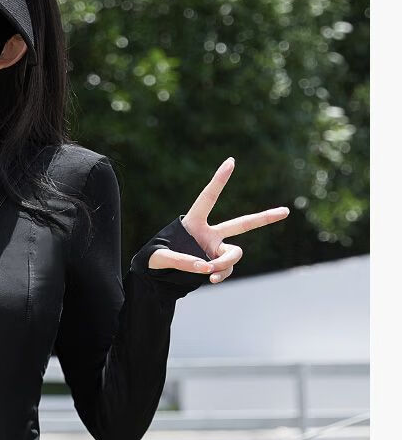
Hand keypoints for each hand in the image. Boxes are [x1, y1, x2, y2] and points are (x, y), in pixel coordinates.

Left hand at [148, 158, 290, 282]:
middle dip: (264, 218)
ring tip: (209, 271)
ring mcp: (215, 249)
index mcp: (193, 222)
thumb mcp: (159, 258)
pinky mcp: (217, 264)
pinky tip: (210, 278)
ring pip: (234, 254)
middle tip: (285, 211)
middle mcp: (209, 233)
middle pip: (242, 224)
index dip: (219, 181)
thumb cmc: (154, 259)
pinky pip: (227, 269)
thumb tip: (204, 267)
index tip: (231, 161)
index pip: (207, 198)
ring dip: (225, 263)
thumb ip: (180, 260)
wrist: (158, 275)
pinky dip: (221, 274)